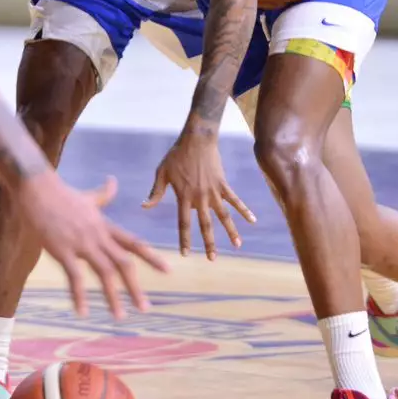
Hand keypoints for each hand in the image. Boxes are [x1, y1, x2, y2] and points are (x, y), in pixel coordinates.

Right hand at [16, 172, 167, 319]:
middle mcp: (99, 236)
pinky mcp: (63, 251)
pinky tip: (82, 312)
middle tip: (145, 308)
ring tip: (120, 316)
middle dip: (135, 287)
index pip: (134, 243)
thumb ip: (104, 194)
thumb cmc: (61, 194)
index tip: (168, 271)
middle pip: (124, 263)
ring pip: (105, 273)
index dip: (152, 257)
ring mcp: (82, 244)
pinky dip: (79, 296)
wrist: (38, 188)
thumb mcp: (88, 196)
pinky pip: (75, 277)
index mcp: (106, 226)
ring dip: (113, 296)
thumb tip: (114, 180)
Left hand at [144, 130, 255, 259]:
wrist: (197, 139)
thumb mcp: (162, 172)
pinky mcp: (223, 184)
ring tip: (237, 246)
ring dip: (231, 232)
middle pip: (206, 225)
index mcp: (184, 197)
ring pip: (224, 216)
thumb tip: (144, 206)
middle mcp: (200, 198)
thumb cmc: (176, 155)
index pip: (184, 223)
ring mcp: (214, 192)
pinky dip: (244, 210)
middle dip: (209, 244)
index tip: (186, 254)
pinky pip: (235, 200)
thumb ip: (156, 192)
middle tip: (213, 259)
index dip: (185, 240)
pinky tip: (252, 220)